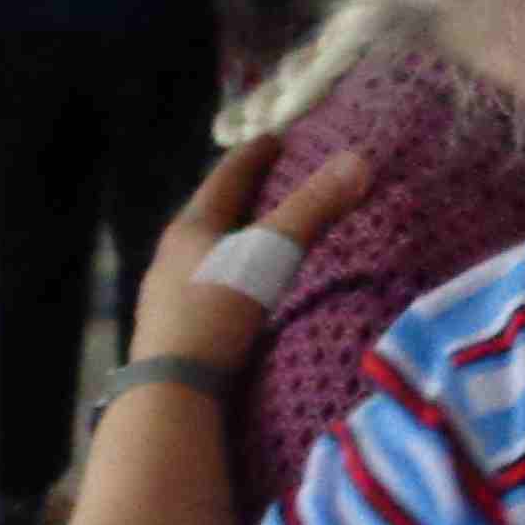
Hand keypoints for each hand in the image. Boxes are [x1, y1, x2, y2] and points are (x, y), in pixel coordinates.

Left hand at [130, 134, 383, 373]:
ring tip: (258, 239)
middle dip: (241, 197)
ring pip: (204, 255)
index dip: (252, 156)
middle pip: (210, 215)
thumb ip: (313, 209)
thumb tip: (358, 160)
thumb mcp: (270, 254)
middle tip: (270, 183)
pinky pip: (204, 288)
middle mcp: (171, 256)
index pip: (224, 179)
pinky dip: (227, 277)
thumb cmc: (217, 309)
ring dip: (231, 241)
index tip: (273, 138)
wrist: (172, 387)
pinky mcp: (172, 331)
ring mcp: (166, 296)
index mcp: (190, 228)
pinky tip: (239, 293)